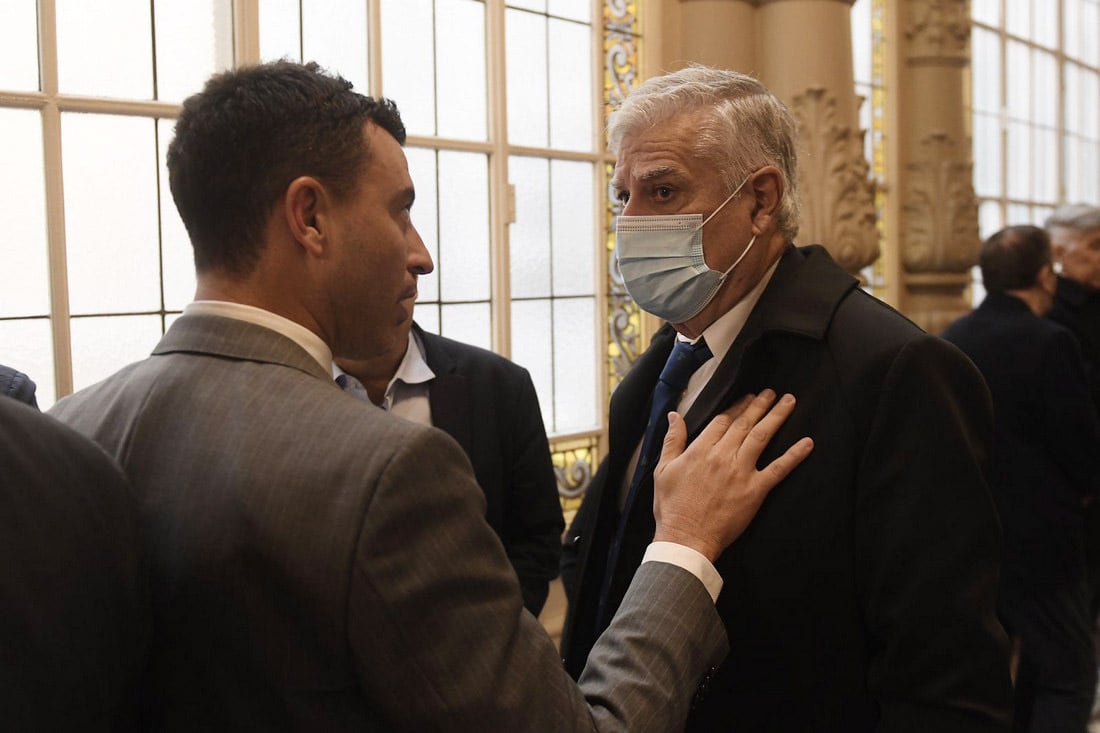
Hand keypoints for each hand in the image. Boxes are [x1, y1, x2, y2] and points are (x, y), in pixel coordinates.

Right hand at [652, 390, 812, 561]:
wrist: (686, 537)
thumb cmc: (672, 507)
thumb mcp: (663, 470)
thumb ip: (672, 440)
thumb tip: (674, 415)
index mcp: (700, 450)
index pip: (722, 420)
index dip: (736, 407)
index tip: (746, 398)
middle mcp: (723, 456)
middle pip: (744, 423)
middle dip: (759, 405)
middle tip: (771, 393)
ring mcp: (741, 472)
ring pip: (762, 436)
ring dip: (777, 416)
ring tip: (789, 401)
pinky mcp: (755, 490)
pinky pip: (778, 469)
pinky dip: (794, 455)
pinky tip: (807, 443)